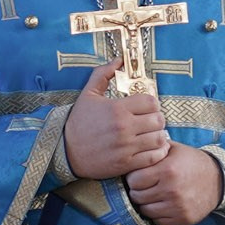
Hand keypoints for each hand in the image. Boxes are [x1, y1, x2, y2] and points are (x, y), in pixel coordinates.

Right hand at [61, 61, 168, 179]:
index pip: (151, 102)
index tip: (147, 108)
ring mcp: (126, 147)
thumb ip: (103, 74)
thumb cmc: (78, 121)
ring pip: (159, 139)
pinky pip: (153, 157)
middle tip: (150, 121)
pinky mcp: (126, 163)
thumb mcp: (88, 94)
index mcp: (117, 109)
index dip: (152, 103)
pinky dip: (157, 152)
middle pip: (158, 120)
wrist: (65, 151)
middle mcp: (124, 128)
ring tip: (152, 134)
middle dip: (157, 119)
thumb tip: (119, 60)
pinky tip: (152, 148)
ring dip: (158, 135)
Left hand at [128, 144, 224, 224]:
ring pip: (145, 210)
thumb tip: (131, 151)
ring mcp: (178, 207)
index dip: (133, 177)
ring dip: (146, 203)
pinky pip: (158, 221)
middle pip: (137, 196)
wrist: (218, 180)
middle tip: (146, 185)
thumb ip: (153, 149)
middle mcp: (172, 190)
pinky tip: (164, 204)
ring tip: (154, 194)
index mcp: (168, 170)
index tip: (140, 175)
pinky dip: (157, 214)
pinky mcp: (183, 220)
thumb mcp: (174, 149)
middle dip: (138, 190)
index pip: (133, 180)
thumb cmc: (191, 162)